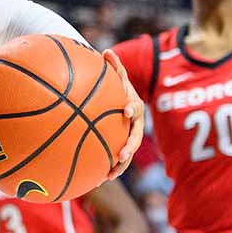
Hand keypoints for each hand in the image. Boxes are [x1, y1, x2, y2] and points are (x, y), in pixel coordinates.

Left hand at [103, 49, 143, 178]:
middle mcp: (135, 124)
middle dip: (129, 146)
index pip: (135, 107)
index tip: (124, 110)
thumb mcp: (117, 77)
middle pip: (135, 136)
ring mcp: (130, 136)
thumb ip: (113, 67)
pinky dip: (109, 168)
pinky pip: (116, 159)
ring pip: (127, 152)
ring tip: (109, 175)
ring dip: (120, 165)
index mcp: (133, 106)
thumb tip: (106, 51)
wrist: (126, 101)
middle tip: (121, 154)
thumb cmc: (118, 88)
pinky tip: (96, 181)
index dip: (131, 108)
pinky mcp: (122, 145)